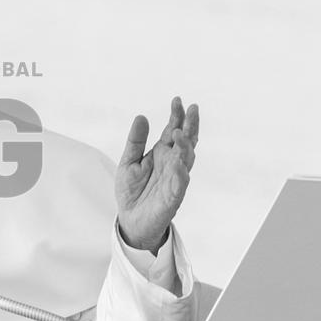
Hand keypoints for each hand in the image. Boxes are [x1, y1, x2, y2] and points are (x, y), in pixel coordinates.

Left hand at [115, 97, 198, 253]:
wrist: (130, 219)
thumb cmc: (132, 191)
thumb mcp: (128, 161)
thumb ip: (135, 141)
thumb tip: (141, 116)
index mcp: (162, 154)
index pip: (173, 131)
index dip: (177, 116)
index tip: (177, 100)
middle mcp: (172, 164)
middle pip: (186, 141)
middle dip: (190, 125)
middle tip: (192, 108)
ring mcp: (174, 179)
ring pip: (186, 160)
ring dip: (185, 146)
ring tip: (180, 132)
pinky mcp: (173, 197)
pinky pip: (179, 184)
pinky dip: (180, 173)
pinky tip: (178, 162)